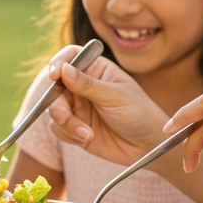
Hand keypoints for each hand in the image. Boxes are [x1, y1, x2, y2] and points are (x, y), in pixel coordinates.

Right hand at [44, 46, 169, 163]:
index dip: (59, 62)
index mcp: (96, 70)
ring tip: (85, 134)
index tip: (54, 74)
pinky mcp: (75, 128)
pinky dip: (68, 134)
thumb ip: (87, 84)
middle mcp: (83, 86)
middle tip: (64, 116)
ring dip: (65, 123)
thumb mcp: (114, 96)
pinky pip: (59, 128)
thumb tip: (63, 69)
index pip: (71, 57)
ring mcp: (79, 107)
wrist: (147, 146)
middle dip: (58, 103)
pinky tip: (87, 139)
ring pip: (55, 109)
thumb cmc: (139, 114)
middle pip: (56, 87)